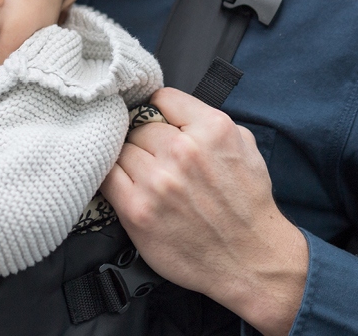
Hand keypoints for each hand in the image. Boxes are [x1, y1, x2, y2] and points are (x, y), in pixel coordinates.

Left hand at [102, 88, 307, 335]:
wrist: (251, 260)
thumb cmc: (247, 204)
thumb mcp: (244, 145)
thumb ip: (207, 121)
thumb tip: (169, 110)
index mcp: (212, 129)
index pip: (161, 97)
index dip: (157, 111)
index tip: (156, 122)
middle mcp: (182, 151)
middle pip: (138, 125)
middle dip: (144, 139)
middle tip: (154, 157)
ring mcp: (157, 181)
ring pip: (120, 149)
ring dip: (130, 160)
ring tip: (144, 175)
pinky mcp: (137, 210)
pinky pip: (107, 177)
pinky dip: (112, 178)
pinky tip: (126, 185)